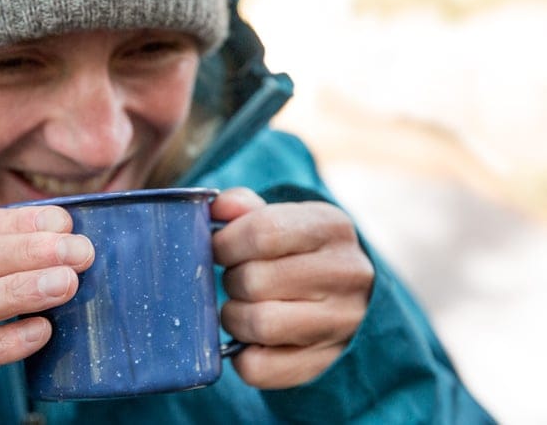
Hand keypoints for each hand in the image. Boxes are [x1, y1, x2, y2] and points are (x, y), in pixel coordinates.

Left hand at [212, 188, 373, 388]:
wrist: (356, 297)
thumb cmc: (304, 252)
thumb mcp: (286, 219)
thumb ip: (248, 209)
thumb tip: (219, 207)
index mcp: (332, 228)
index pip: (263, 231)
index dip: (226, 243)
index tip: (219, 249)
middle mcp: (346, 274)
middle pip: (254, 280)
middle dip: (231, 281)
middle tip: (237, 281)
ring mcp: (341, 323)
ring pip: (259, 324)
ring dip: (234, 317)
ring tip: (242, 308)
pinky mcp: (323, 363)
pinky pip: (259, 367)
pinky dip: (242, 356)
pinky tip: (251, 340)